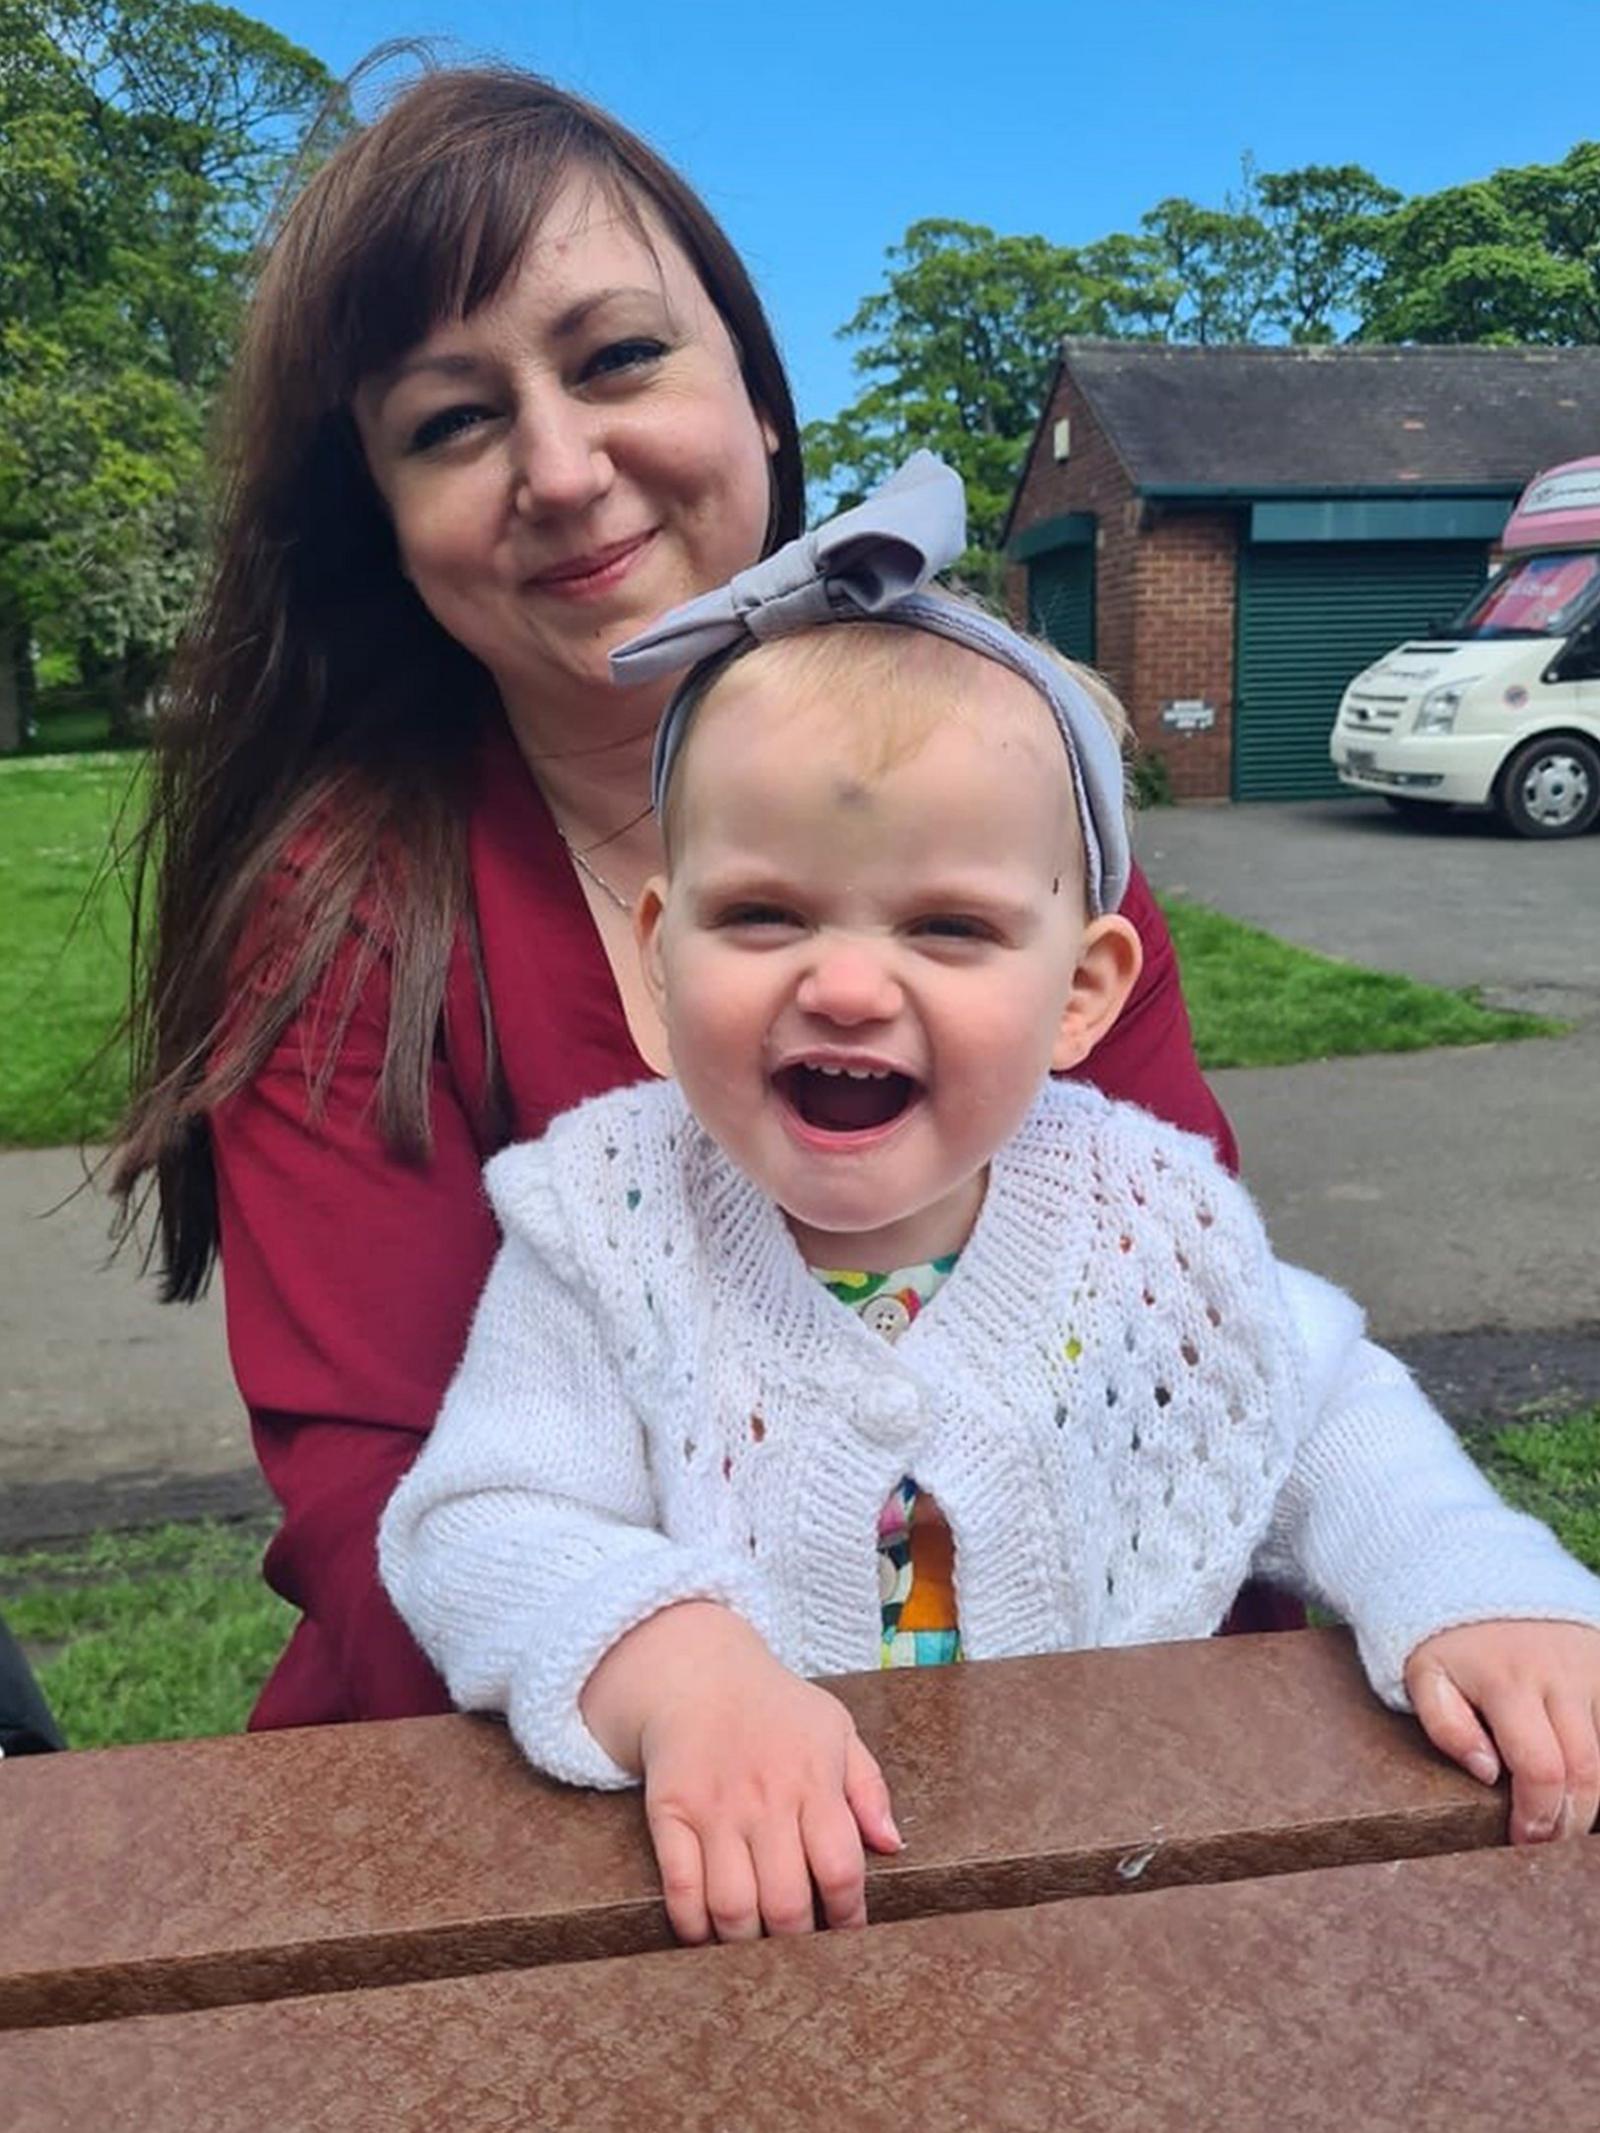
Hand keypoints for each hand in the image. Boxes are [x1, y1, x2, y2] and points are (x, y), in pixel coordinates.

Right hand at [580, 1601, 901, 1942]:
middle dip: (798, 1943)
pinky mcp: (669, 1814)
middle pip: (787, 1903)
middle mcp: (765, 1799)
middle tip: (801, 1952)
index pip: (841, 1869)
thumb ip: (869, 1788)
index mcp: (813, 1780)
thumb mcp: (836, 1729)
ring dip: (747, 1944)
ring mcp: (714, 1809)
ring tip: (757, 1948)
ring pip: (732, 1907)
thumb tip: (894, 1846)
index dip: (849, 1916)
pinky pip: (680, 1890)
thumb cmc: (776, 1708)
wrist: (697, 1672)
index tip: (847, 1932)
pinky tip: (708, 1934)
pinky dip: (693, 1927)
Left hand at [1404, 1620, 1599, 1844]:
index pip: (1539, 1769)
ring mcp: (1590, 1668)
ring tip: (1567, 1816)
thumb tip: (1488, 1773)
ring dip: (1593, 1795)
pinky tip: (1585, 1782)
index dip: (1537, 1816)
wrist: (1477, 1573)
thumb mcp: (1424, 1675)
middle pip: (1586, 1770)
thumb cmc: (1448, 1639)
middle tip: (1549, 1841)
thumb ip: (1446, 1725)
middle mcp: (1559, 1675)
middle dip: (1571, 1819)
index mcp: (1508, 1682)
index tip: (1522, 1839)